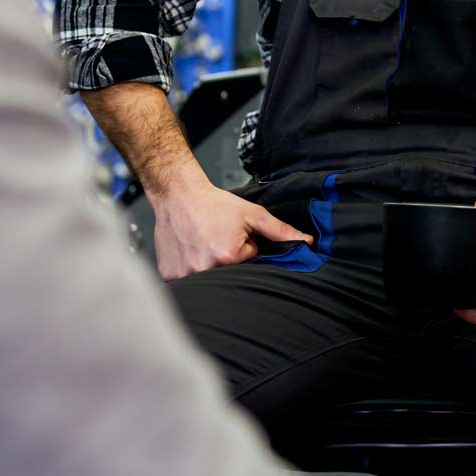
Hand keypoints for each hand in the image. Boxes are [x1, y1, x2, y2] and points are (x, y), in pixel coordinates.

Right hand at [151, 183, 312, 279]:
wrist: (178, 195)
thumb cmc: (213, 204)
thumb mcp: (252, 213)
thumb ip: (280, 230)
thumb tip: (305, 242)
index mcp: (229, 256)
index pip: (250, 262)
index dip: (245, 248)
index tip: (232, 235)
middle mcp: (206, 269)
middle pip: (230, 274)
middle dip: (228, 259)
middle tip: (216, 239)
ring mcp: (185, 274)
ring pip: (207, 278)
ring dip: (208, 264)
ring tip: (202, 243)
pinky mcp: (170, 275)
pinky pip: (185, 280)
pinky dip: (188, 268)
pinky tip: (189, 250)